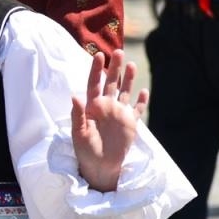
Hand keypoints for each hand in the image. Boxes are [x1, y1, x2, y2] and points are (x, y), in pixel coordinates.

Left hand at [71, 49, 147, 192]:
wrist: (100, 167)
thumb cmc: (85, 151)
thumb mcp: (78, 133)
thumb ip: (77, 114)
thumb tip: (75, 96)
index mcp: (92, 107)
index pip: (94, 84)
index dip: (96, 70)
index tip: (98, 55)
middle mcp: (106, 107)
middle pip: (111, 83)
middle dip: (115, 68)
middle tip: (119, 52)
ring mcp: (119, 114)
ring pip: (125, 92)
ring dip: (128, 79)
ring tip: (132, 64)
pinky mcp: (130, 124)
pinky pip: (136, 109)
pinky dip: (140, 100)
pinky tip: (143, 90)